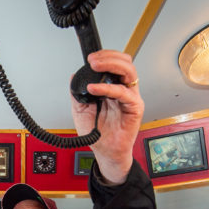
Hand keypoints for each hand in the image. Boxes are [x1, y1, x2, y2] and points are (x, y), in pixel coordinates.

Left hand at [70, 50, 143, 184]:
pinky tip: (95, 89)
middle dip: (109, 56)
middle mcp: (123, 89)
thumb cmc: (97, 133)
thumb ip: (77, 92)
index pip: (115, 63)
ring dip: (112, 65)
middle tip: (93, 60)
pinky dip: (108, 88)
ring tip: (95, 67)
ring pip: (129, 72)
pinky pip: (124, 93)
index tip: (89, 58)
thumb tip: (74, 76)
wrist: (104, 151)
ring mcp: (130, 98)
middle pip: (125, 62)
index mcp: (112, 87)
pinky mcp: (134, 108)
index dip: (104, 56)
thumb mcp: (80, 109)